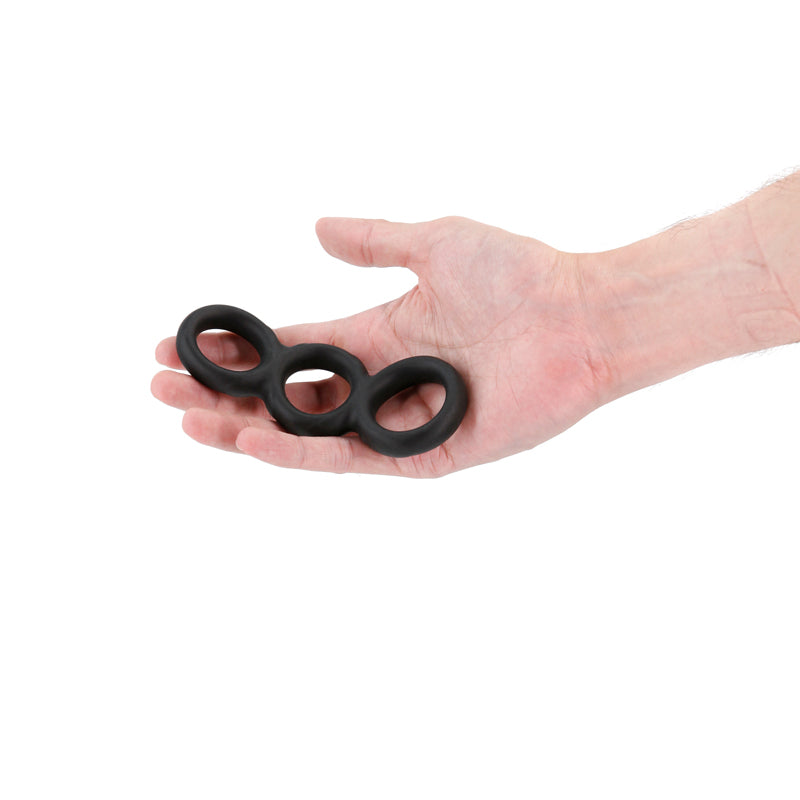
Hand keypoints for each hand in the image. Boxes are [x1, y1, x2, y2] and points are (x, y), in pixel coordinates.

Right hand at [152, 216, 610, 476]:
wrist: (581, 315)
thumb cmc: (517, 274)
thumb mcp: (433, 241)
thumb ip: (372, 239)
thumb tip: (312, 226)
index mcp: (374, 336)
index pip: (288, 352)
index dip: (234, 353)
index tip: (177, 346)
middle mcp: (378, 383)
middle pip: (284, 398)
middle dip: (222, 396)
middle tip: (162, 389)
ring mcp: (398, 422)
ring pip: (308, 436)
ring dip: (245, 430)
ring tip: (187, 421)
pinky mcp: (425, 455)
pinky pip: (352, 459)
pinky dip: (301, 454)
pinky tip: (251, 440)